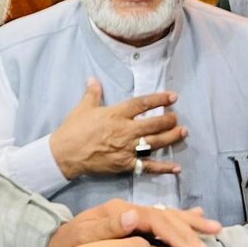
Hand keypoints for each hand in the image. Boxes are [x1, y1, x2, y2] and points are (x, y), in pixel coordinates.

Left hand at [46, 198, 220, 246]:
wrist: (54, 244)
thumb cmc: (66, 246)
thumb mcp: (81, 237)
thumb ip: (107, 227)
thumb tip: (134, 215)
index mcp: (118, 212)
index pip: (154, 220)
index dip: (175, 235)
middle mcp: (128, 210)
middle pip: (166, 217)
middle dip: (189, 234)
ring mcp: (132, 215)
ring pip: (168, 215)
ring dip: (192, 224)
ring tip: (216, 230)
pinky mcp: (134, 223)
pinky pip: (164, 219)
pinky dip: (183, 219)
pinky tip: (199, 218)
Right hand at [48, 79, 186, 178]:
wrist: (64, 154)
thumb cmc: (73, 129)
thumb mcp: (83, 107)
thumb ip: (93, 93)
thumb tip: (92, 78)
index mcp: (116, 114)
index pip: (142, 104)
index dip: (159, 99)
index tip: (173, 97)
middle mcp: (125, 131)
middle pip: (154, 124)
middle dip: (169, 120)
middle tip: (176, 118)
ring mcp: (127, 149)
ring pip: (155, 143)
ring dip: (171, 138)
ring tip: (182, 133)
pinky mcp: (125, 165)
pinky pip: (148, 167)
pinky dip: (163, 168)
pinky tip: (177, 168)